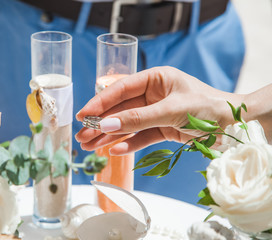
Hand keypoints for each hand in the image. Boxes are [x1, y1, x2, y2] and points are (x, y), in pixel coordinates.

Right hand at [75, 66, 243, 154]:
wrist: (236, 126)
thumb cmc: (208, 107)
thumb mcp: (171, 110)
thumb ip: (137, 118)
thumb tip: (106, 125)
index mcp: (155, 79)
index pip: (120, 89)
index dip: (99, 102)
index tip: (83, 115)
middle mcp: (152, 94)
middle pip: (119, 109)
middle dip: (100, 123)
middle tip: (82, 136)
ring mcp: (156, 112)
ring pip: (127, 125)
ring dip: (108, 136)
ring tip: (89, 146)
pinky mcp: (162, 129)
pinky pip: (140, 137)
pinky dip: (128, 144)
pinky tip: (113, 150)